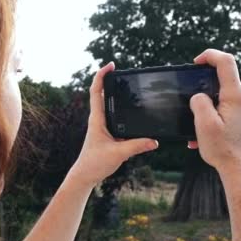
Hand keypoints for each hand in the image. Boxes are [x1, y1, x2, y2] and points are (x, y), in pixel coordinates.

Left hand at [69, 62, 157, 186]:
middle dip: (109, 80)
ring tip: (126, 84)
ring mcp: (102, 126)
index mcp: (97, 119)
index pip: (96, 92)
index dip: (101, 76)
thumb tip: (154, 140)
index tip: (110, 65)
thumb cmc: (95, 163)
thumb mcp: (118, 153)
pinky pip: (113, 115)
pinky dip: (120, 108)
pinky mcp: (107, 133)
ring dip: (114, 93)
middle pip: (101, 94)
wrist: (86, 175)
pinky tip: (130, 109)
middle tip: (120, 70)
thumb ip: (136, 146)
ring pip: (107, 104)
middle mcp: (98, 119)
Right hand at [188, 49, 240, 176]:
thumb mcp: (204, 124)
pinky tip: (204, 134)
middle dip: (203, 91)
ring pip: (221, 95)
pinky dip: (213, 115)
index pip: (226, 62)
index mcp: (236, 96)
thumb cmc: (224, 149)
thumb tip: (198, 96)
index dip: (209, 56)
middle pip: (221, 80)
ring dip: (206, 107)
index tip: (196, 62)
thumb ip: (199, 102)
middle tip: (191, 108)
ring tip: (197, 128)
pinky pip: (225, 106)